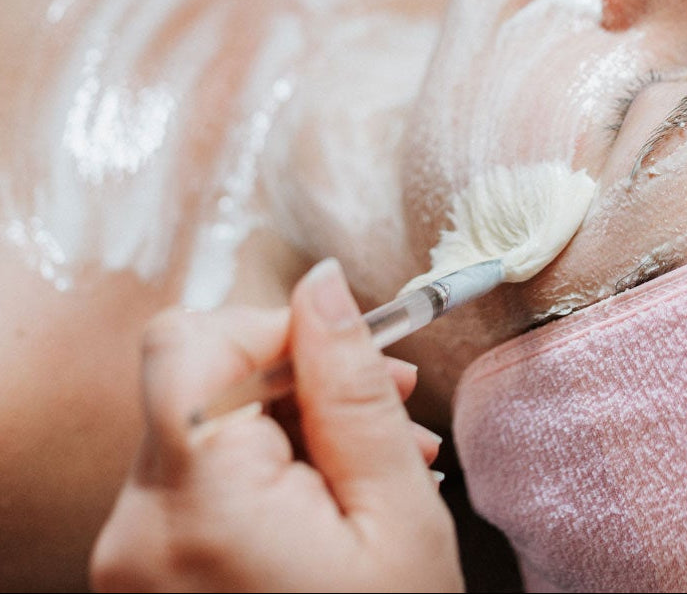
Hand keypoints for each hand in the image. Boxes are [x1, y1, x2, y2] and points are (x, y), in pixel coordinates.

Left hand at [90, 260, 463, 592]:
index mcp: (196, 507)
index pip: (187, 342)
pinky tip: (333, 507)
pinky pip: (196, 487)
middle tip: (393, 410)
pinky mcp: (144, 581)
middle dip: (299, 380)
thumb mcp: (394, 518)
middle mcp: (135, 531)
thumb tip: (322, 284)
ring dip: (292, 430)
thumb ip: (352, 390)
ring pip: (204, 431)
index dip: (271, 327)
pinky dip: (264, 477)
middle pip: (198, 383)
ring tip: (380, 470)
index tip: (347, 357)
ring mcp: (132, 563)